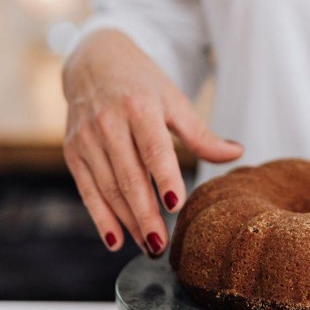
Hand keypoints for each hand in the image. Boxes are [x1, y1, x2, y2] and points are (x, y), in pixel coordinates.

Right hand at [62, 30, 241, 255]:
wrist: (93, 63)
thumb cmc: (142, 85)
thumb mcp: (173, 101)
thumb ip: (201, 134)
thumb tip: (237, 153)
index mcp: (139, 106)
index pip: (154, 148)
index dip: (164, 178)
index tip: (176, 205)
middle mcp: (108, 122)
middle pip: (129, 176)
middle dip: (145, 214)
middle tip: (162, 244)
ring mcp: (86, 138)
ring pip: (108, 188)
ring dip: (128, 222)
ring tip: (150, 246)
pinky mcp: (72, 152)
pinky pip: (87, 191)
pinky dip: (101, 218)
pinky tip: (117, 241)